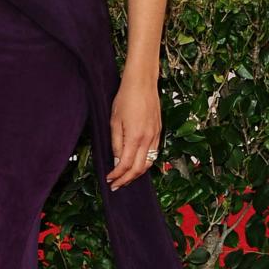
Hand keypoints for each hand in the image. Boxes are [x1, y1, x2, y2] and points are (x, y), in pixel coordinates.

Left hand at [107, 72, 160, 191]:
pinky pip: (154, 153)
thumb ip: (116, 143)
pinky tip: (136, 164)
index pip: (126, 165)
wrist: (143, 83)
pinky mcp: (159, 131)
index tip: (109, 180)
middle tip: (116, 185)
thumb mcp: (114, 121)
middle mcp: (148, 139)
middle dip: (127, 180)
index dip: (117, 176)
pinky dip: (145, 163)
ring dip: (137, 174)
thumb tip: (117, 161)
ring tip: (125, 178)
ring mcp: (156, 136)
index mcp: (135, 137)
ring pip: (149, 163)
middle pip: (139, 169)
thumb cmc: (125, 98)